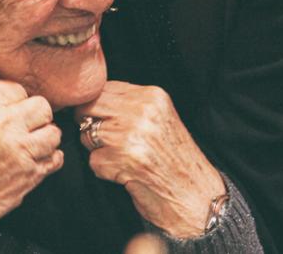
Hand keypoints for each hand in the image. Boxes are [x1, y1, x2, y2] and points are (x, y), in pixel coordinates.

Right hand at [0, 77, 62, 239]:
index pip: (16, 89)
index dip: (9, 100)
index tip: (2, 110)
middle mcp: (4, 127)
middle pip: (41, 107)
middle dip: (31, 113)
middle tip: (19, 124)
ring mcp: (19, 153)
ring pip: (53, 133)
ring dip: (41, 136)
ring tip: (26, 142)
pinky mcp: (27, 178)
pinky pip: (55, 160)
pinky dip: (47, 158)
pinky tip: (31, 160)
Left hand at [76, 82, 224, 238]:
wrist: (196, 195)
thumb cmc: (175, 160)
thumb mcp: (158, 118)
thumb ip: (129, 104)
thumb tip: (90, 100)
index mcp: (152, 96)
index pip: (104, 88)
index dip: (97, 106)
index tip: (106, 121)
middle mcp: (143, 111)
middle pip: (90, 107)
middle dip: (90, 124)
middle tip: (111, 142)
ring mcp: (133, 135)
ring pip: (87, 134)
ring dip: (99, 151)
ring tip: (125, 159)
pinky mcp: (124, 160)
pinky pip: (93, 160)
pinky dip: (104, 171)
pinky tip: (126, 173)